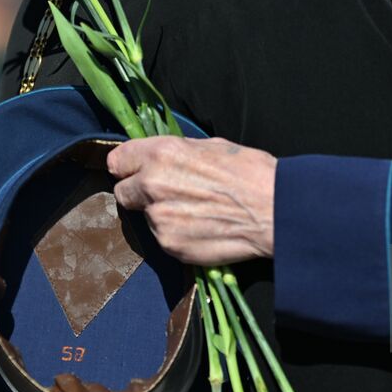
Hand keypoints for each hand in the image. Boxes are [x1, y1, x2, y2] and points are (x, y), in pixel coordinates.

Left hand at [108, 136, 276, 264]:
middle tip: (166, 194)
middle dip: (139, 193)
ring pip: (146, 217)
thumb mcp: (212, 146)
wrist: (274, 211)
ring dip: (162, 214)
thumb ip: (178, 153)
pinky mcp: (170, 245)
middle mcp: (153, 185)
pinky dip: (177, 234)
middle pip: (122, 192)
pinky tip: (201, 227)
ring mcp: (159, 219)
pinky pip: (163, 237)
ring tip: (196, 212)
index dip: (128, 166)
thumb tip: (163, 159)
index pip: (117, 161)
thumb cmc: (250, 172)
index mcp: (162, 154)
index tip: (135, 171)